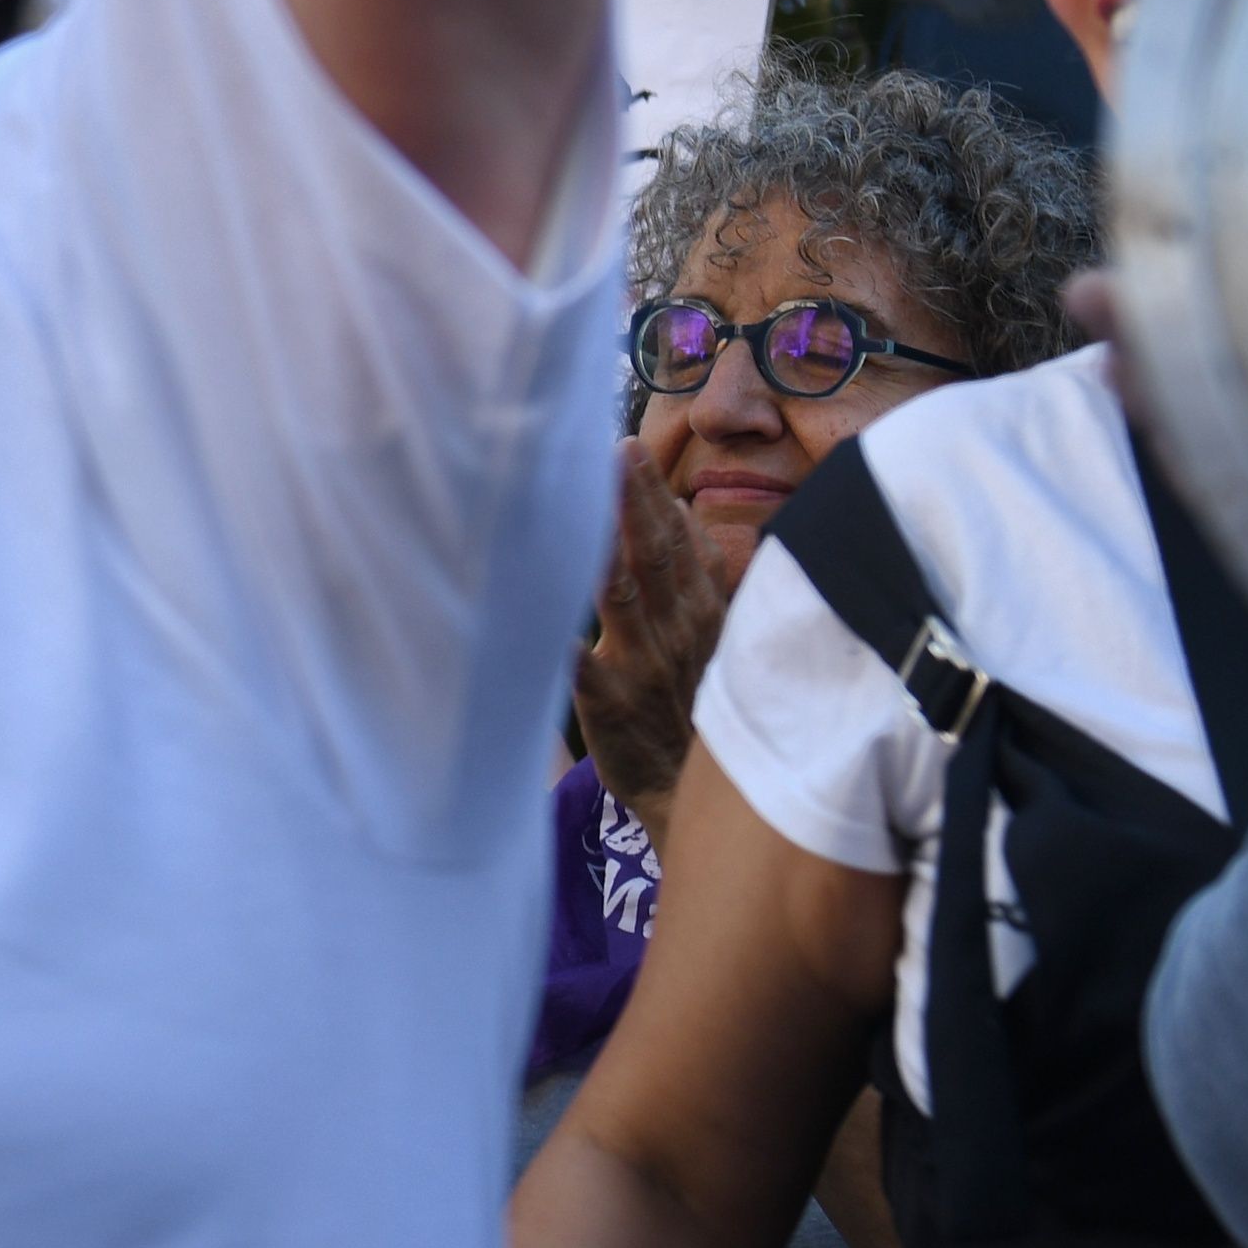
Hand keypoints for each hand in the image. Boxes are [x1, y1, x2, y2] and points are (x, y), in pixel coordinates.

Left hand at [573, 457, 716, 823]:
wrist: (702, 799)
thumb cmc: (698, 710)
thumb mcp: (717, 642)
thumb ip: (703, 581)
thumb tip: (684, 515)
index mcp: (703, 614)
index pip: (681, 543)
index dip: (655, 496)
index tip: (629, 447)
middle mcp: (678, 631)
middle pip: (654, 554)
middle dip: (634, 499)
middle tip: (612, 448)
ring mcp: (644, 665)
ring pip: (623, 591)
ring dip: (605, 540)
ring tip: (583, 494)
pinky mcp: (610, 703)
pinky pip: (579, 664)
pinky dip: (558, 636)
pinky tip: (529, 603)